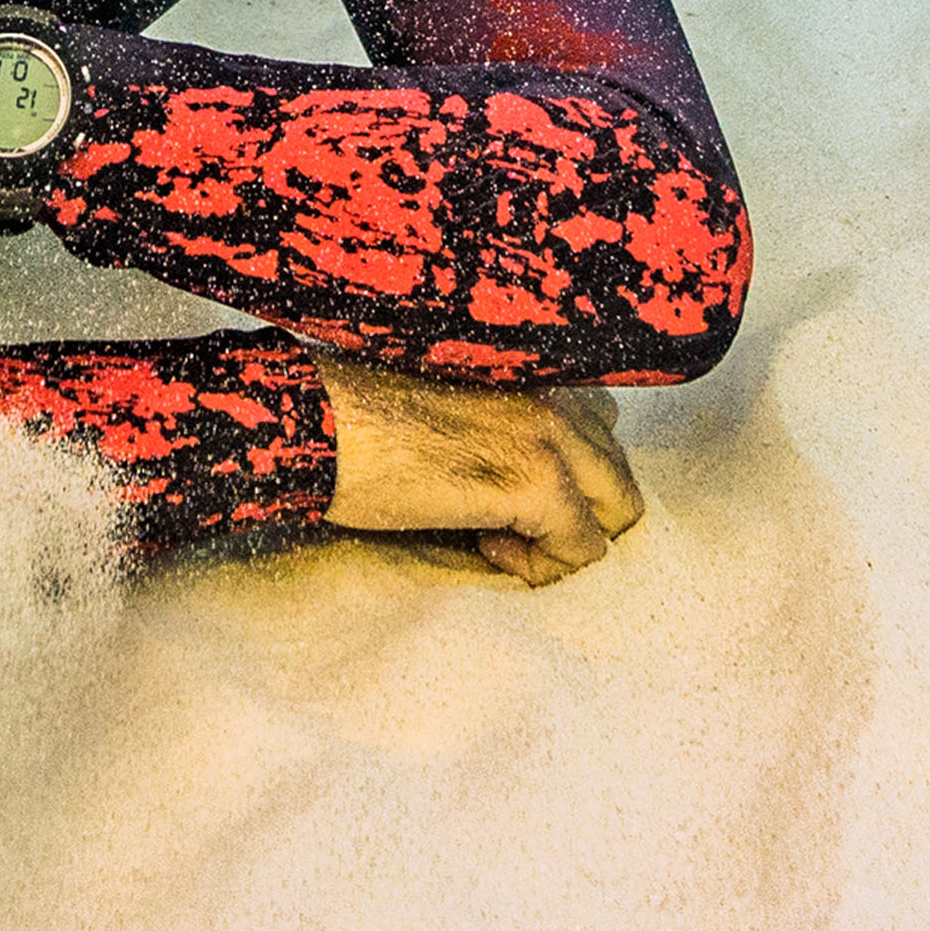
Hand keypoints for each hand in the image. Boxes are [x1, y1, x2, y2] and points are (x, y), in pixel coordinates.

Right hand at [317, 358, 644, 585]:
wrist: (310, 419)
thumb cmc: (353, 412)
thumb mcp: (447, 402)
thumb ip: (501, 421)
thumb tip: (530, 482)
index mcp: (527, 364)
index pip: (598, 422)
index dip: (561, 474)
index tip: (502, 493)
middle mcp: (551, 390)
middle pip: (618, 469)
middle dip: (576, 511)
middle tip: (510, 524)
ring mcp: (548, 434)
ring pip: (618, 508)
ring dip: (567, 534)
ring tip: (499, 532)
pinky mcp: (535, 483)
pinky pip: (583, 550)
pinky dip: (542, 566)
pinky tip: (483, 544)